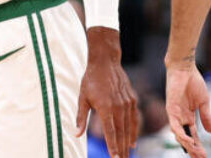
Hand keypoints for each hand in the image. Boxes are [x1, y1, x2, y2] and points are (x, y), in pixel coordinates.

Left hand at [76, 28, 138, 157]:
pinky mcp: (132, 99)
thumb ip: (81, 118)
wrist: (106, 62)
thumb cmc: (91, 80)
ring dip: (128, 142)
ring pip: (129, 127)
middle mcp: (119, 107)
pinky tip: (132, 141)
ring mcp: (127, 103)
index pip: (111, 131)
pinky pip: (134, 118)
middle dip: (121, 149)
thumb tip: (77, 135)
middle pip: (121, 132)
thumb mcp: (82, 98)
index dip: (112, 146)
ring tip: (127, 155)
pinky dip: (134, 131)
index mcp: (106, 107)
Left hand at [166, 63, 210, 157]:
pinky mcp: (170, 110)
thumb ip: (206, 117)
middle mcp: (180, 118)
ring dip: (188, 144)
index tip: (205, 155)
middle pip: (186, 138)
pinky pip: (174, 126)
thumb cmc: (194, 82)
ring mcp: (174, 115)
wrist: (185, 69)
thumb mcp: (204, 102)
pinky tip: (188, 141)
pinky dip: (181, 134)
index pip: (193, 135)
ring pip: (179, 135)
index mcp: (188, 117)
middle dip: (193, 149)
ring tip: (197, 152)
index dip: (198, 145)